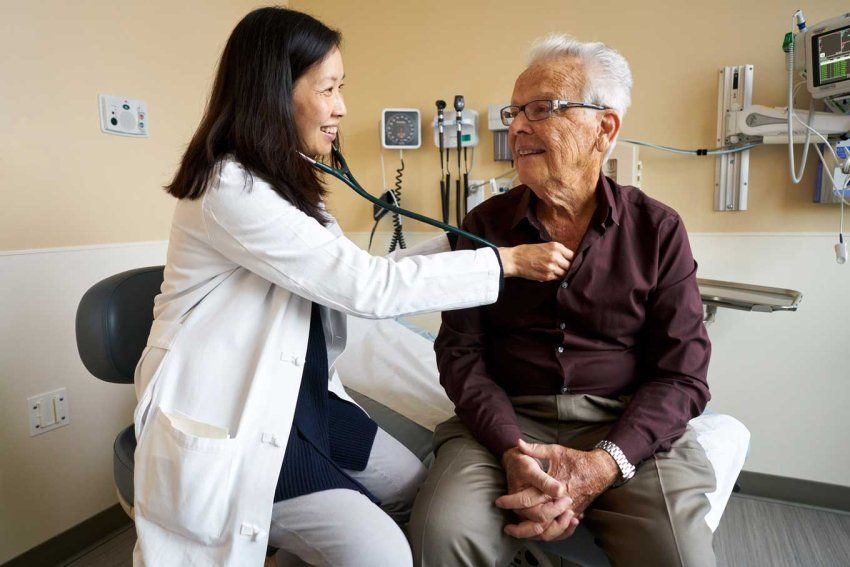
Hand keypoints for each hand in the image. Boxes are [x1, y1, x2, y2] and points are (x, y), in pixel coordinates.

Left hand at [496, 440, 618, 539]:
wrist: (601, 469)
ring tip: (518, 533)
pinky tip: (537, 533)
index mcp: (553, 486)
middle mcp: (561, 502)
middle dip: (520, 528)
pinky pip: (561, 531)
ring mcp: (570, 510)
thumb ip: (536, 449)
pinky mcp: (575, 514)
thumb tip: (518, 443)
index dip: (511, 501)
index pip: (528, 500)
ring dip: (533, 534)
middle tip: (507, 527)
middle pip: (538, 521)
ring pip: (549, 531)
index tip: (499, 502)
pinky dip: (549, 535)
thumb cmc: (577, 459)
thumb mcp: (556, 451)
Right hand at [498, 242, 573, 280]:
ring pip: (565, 273)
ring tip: (559, 273)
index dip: (573, 260)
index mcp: (556, 247)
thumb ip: (557, 251)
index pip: (573, 255)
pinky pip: (557, 279)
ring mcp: (552, 267)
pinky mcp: (547, 276)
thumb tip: (569, 259)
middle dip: (569, 268)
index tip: (572, 262)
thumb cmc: (528, 251)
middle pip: (571, 265)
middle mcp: (556, 256)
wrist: (515, 260)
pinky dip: (556, 278)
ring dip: (563, 274)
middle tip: (566, 269)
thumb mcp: (545, 245)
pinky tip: (553, 275)